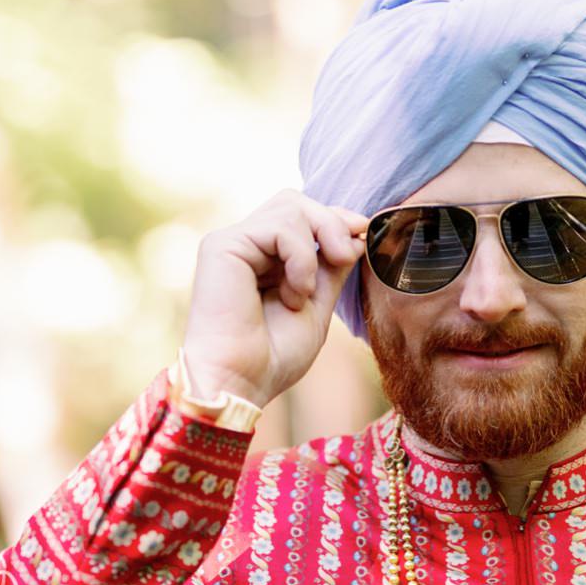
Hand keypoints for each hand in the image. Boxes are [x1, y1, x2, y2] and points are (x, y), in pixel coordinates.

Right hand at [182, 189, 367, 407]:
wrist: (239, 382)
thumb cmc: (272, 357)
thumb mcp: (316, 306)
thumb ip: (331, 268)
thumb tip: (355, 233)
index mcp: (261, 260)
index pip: (300, 217)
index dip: (334, 221)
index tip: (363, 236)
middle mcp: (244, 247)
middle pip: (295, 202)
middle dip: (330, 222)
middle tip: (346, 256)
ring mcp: (230, 244)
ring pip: (290, 206)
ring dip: (317, 244)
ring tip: (309, 290)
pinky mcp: (222, 246)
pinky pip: (280, 226)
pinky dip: (300, 258)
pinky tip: (294, 293)